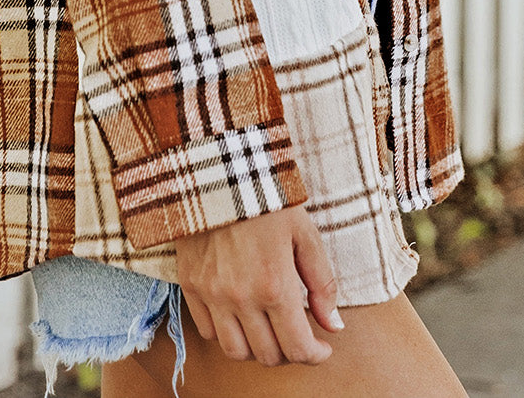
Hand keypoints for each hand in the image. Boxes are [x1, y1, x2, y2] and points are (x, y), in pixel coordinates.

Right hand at [173, 203, 343, 366]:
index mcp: (275, 285)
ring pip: (235, 351)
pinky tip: (239, 314)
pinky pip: (207, 331)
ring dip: (256, 349)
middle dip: (289, 352)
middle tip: (297, 333)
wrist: (218, 168)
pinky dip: (226, 332)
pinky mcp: (190, 284)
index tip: (322, 347)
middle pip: (268, 355)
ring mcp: (211, 293)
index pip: (298, 348)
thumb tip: (333, 325)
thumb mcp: (304, 233)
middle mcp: (241, 297)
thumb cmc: (266, 197)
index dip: (316, 355)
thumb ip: (322, 283)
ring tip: (268, 329)